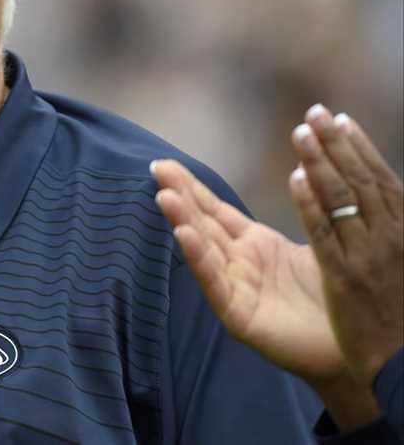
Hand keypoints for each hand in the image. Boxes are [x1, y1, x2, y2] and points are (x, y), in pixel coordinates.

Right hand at [150, 159, 344, 383]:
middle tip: (157, 169)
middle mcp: (238, 262)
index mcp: (254, 244)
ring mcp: (235, 288)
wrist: (356, 348)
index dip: (192, 187)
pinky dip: (199, 260)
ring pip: (204, 250)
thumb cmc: (338, 297)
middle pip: (203, 224)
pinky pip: (215, 284)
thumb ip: (307, 212)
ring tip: (165, 197)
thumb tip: (303, 171)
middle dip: (179, 196)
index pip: (216, 210)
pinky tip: (184, 236)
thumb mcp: (318, 245)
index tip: (166, 165)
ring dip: (182, 222)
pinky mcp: (239, 315)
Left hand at [291, 106, 403, 389]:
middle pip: (361, 182)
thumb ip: (385, 223)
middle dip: (337, 144)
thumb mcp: (400, 259)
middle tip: (315, 112)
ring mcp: (369, 259)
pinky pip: (325, 235)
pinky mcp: (345, 281)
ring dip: (321, 163)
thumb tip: (374, 192)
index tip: (339, 118)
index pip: (381, 179)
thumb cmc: (402, 309)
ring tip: (301, 132)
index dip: (360, 147)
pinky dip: (311, 204)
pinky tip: (295, 178)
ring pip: (343, 201)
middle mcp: (392, 239)